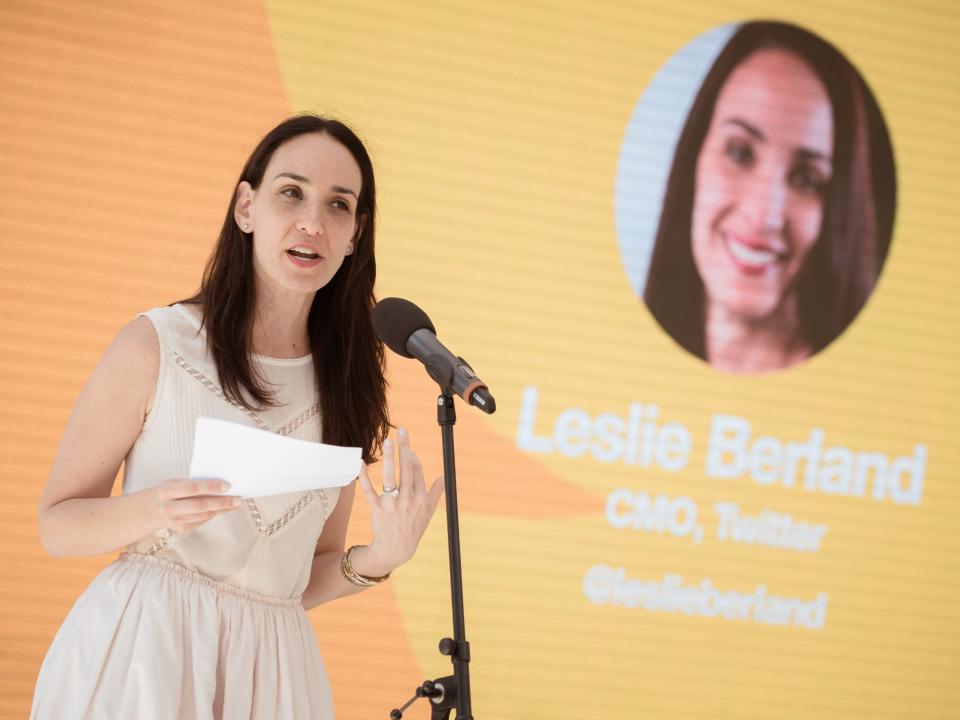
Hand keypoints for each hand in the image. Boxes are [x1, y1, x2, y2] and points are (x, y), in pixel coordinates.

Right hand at [152, 479, 240, 532]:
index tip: (227, 486)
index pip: (192, 488)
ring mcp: (174, 521)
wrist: (151, 510)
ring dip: (222, 510)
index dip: (210, 487)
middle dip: (221, 503)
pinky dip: (215, 514)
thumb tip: (220, 485)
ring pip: (203, 515)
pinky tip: (224, 509)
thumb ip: (193, 484)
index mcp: (167, 491)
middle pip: (200, 505)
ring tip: (235, 504)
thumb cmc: (169, 492)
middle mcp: (169, 507)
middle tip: (237, 500)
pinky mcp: (181, 529)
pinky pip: (202, 521)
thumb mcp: (175, 483)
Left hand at [357, 428, 443, 575]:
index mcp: (421, 498)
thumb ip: (435, 493)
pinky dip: (364, 477)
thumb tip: (443, 477)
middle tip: (402, 431)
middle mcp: (408, 499)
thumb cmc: (412, 529)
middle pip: (407, 468)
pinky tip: (361, 464)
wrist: (395, 550)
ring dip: (389, 457)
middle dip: (405, 448)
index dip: (412, 456)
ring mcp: (392, 504)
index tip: (407, 446)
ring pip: (391, 476)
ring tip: (387, 442)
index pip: (418, 470)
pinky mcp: (378, 509)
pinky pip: (370, 490)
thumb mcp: (428, 513)